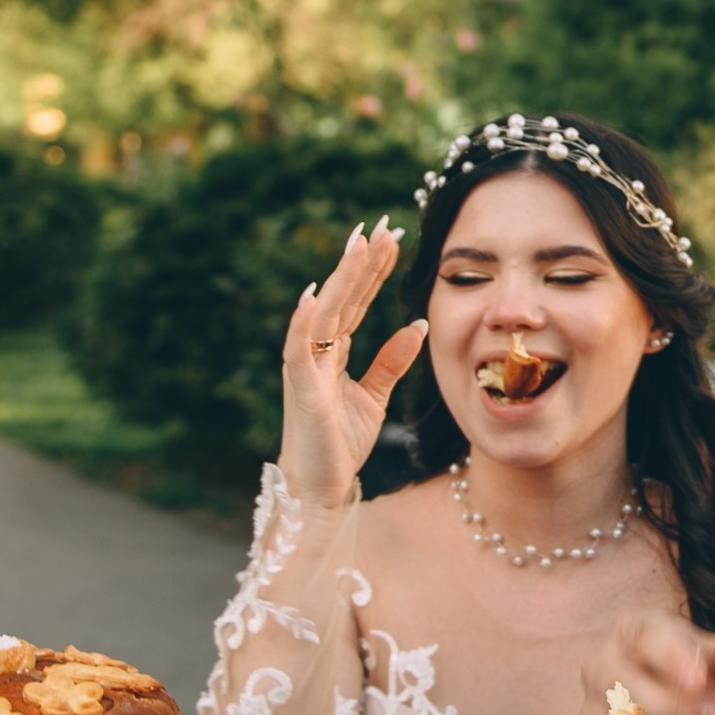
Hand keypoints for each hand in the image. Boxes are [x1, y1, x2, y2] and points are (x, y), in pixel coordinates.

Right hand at [280, 216, 429, 511]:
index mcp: (334, 352)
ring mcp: (306, 369)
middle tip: (380, 226)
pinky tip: (312, 296)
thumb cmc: (339, 444)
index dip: (373, 270)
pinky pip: (299, 351)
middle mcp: (316, 352)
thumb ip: (391, 360)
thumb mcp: (373, 397)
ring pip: (324, 314)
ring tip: (355, 245)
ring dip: (340, 279)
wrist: (319, 488)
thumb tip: (416, 323)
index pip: (358, 301)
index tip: (392, 237)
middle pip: (342, 298)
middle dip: (361, 262)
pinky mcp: (300, 391)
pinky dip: (302, 324)